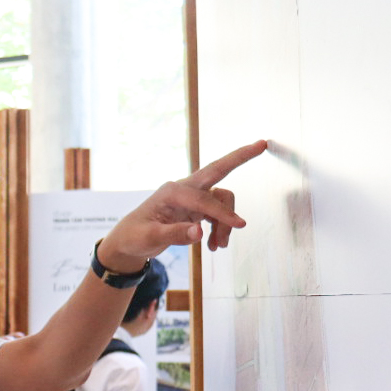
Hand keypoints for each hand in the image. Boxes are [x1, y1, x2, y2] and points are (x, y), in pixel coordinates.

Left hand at [99, 140, 267, 270]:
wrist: (128, 241)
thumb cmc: (134, 236)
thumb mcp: (149, 238)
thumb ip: (173, 235)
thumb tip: (199, 233)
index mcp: (171, 191)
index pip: (204, 199)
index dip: (222, 213)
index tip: (240, 226)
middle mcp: (183, 189)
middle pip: (217, 170)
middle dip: (239, 158)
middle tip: (262, 144)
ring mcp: (191, 197)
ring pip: (221, 201)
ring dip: (225, 222)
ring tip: (219, 246)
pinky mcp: (195, 207)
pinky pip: (217, 212)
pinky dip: (221, 228)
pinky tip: (215, 245)